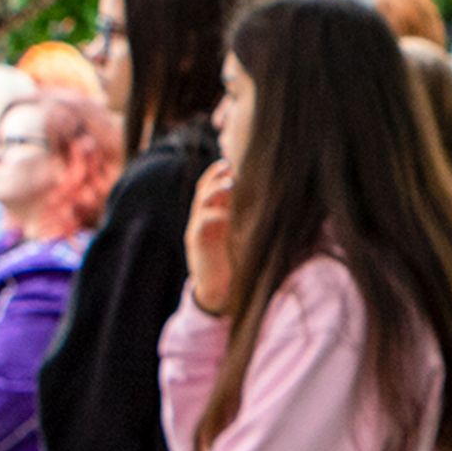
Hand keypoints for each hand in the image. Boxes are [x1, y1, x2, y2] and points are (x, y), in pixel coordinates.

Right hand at [184, 161, 237, 315]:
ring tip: (230, 183)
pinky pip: (203, 224)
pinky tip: (227, 213)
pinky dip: (215, 216)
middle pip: (203, 191)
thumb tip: (255, 196)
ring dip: (215, 191)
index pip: (208, 188)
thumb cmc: (228, 260)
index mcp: (209, 216)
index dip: (216, 174)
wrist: (215, 289)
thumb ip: (235, 217)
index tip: (229, 162)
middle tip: (227, 166)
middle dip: (214, 177)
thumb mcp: (233, 234)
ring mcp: (196, 230)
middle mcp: (200, 220)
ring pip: (201, 204)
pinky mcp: (197, 243)